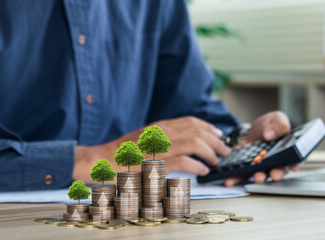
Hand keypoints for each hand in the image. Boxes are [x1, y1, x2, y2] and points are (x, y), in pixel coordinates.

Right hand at [73, 116, 230, 183]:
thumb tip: (182, 145)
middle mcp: (160, 132)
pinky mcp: (155, 162)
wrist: (100, 161)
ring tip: (216, 160)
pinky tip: (202, 171)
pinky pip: (184, 161)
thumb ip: (161, 139)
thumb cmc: (121, 153)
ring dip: (210, 152)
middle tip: (224, 150)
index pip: (190, 121)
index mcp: (158, 126)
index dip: (208, 127)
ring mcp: (158, 146)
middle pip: (196, 130)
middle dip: (215, 140)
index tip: (218, 134)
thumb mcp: (143, 140)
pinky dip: (197, 166)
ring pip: (194, 142)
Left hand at [224, 111, 298, 186]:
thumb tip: (269, 134)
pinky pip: (242, 175)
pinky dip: (236, 178)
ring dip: (258, 178)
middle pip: (278, 170)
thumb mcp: (277, 120)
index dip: (295, 163)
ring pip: (261, 175)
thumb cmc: (269, 127)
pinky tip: (231, 180)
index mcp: (286, 151)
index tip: (293, 166)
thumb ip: (279, 125)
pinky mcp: (247, 168)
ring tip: (257, 178)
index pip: (293, 159)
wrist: (252, 130)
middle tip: (274, 174)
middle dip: (276, 173)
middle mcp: (275, 162)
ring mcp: (261, 167)